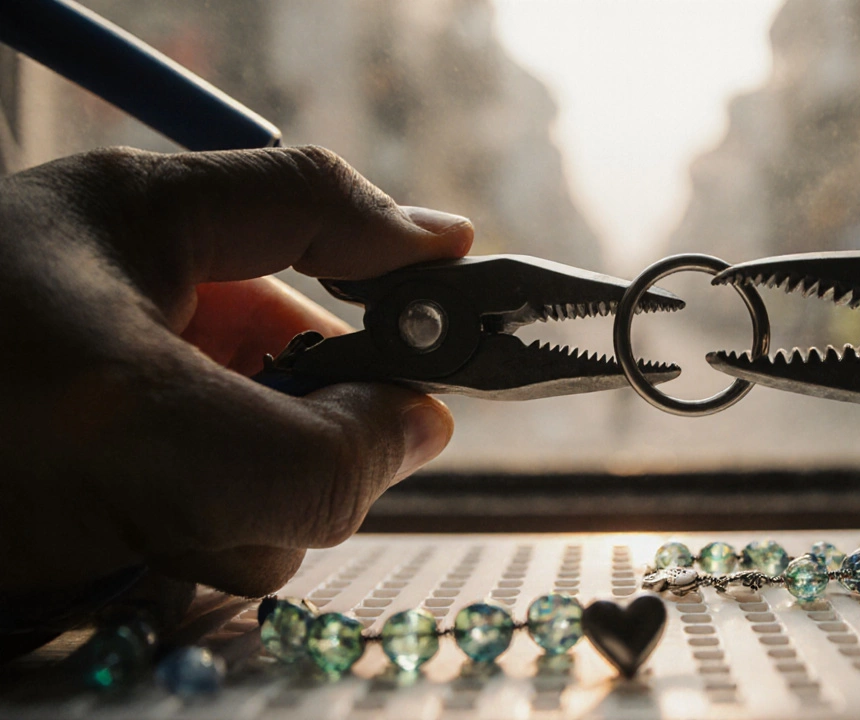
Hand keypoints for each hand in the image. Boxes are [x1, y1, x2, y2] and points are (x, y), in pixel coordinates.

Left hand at [0, 146, 472, 596]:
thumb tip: (419, 431)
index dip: (398, 242)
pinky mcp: (115, 475)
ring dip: (246, 513)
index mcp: (135, 224)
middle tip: (262, 477)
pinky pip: (222, 513)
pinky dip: (205, 547)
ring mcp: (128, 393)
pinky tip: (141, 553)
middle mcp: (140, 301)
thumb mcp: (141, 436)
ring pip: (271, 452)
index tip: (472, 283)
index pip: (308, 200)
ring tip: (160, 530)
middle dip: (303, 434)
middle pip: (305, 358)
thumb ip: (312, 448)